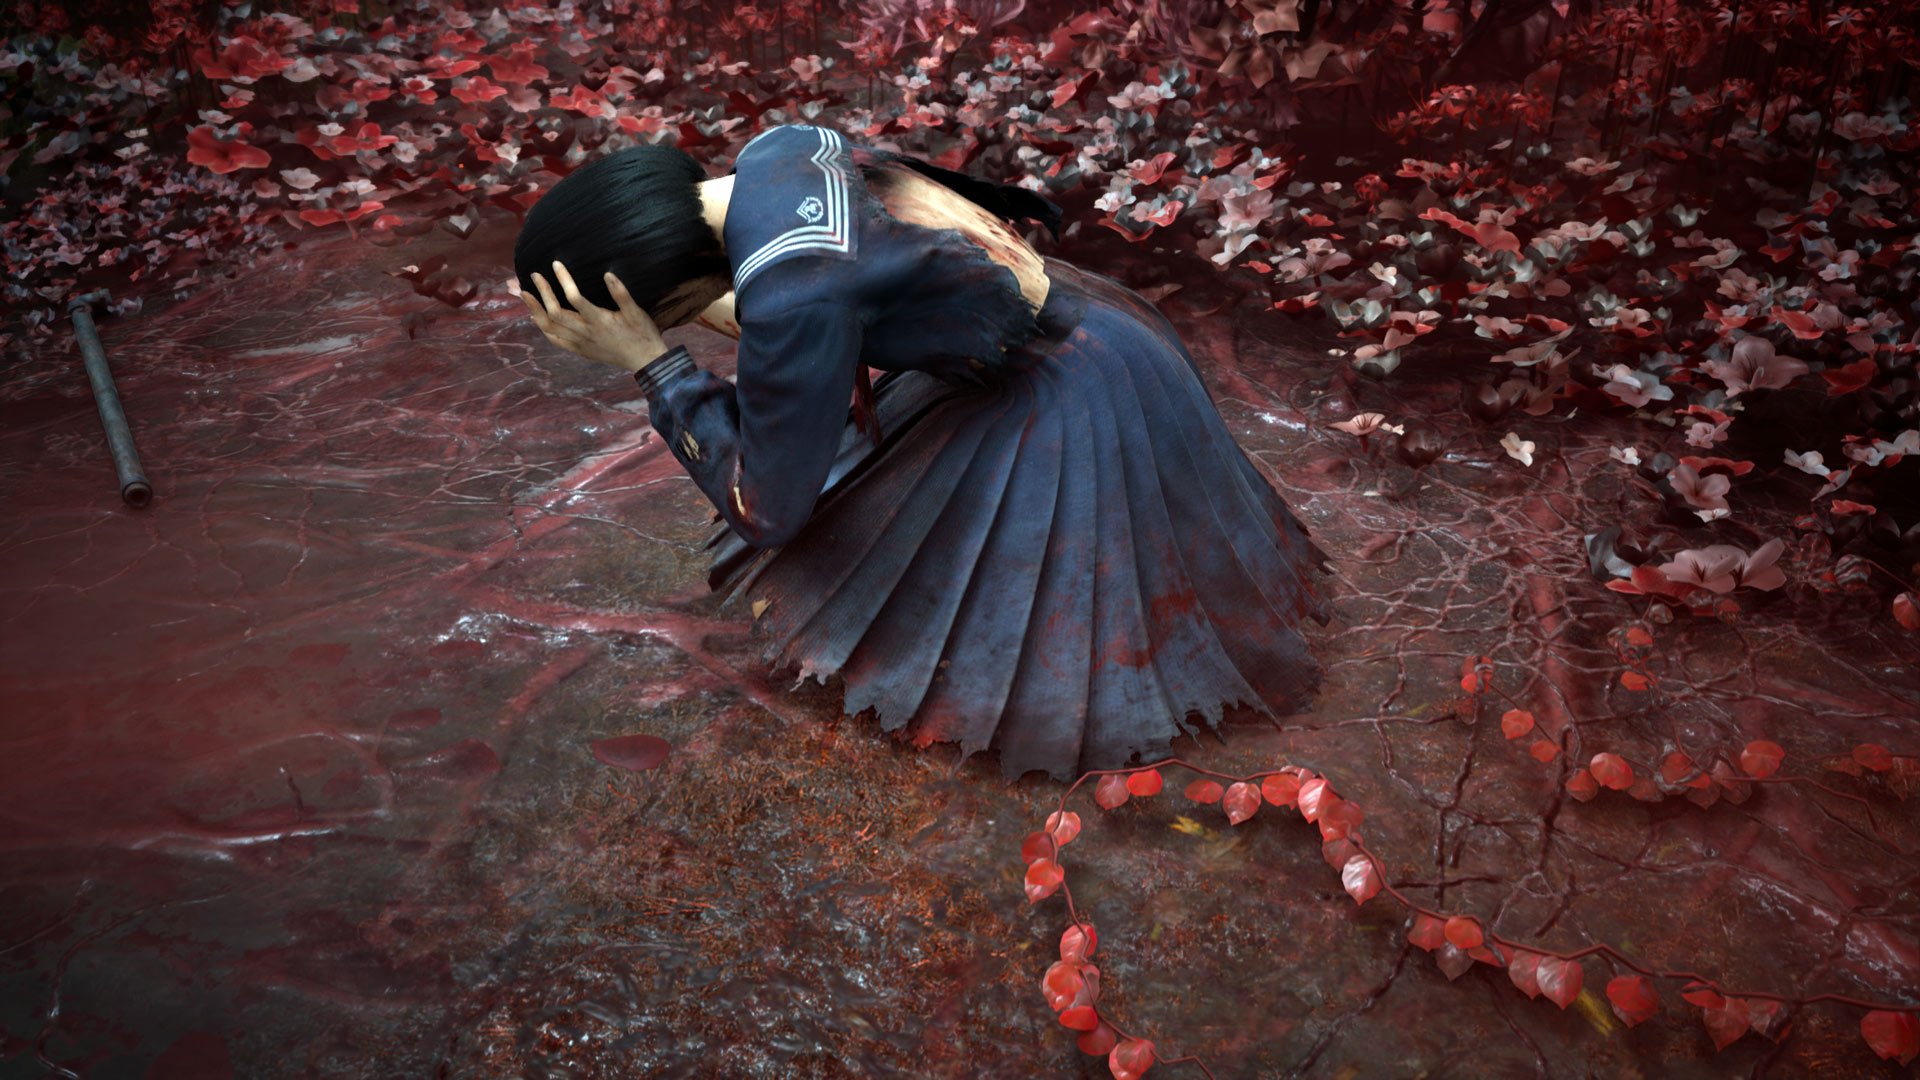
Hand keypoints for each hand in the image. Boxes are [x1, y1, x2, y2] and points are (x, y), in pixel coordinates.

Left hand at [513, 259, 667, 372]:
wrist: (644, 361)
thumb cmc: (642, 334)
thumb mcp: (636, 312)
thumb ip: (621, 293)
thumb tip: (608, 274)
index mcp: (599, 321)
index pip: (574, 298)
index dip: (563, 280)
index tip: (556, 264)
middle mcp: (585, 333)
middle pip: (555, 313)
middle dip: (541, 293)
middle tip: (533, 275)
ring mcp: (580, 343)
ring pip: (549, 328)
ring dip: (534, 310)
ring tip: (523, 294)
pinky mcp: (580, 350)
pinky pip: (555, 340)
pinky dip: (543, 327)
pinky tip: (536, 316)